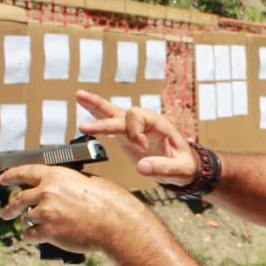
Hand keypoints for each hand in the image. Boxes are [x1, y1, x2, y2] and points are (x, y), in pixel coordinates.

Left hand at [0, 164, 149, 252]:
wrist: (118, 224)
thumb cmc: (112, 203)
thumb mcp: (91, 182)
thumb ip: (71, 183)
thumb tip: (64, 189)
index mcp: (57, 176)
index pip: (26, 172)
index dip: (11, 175)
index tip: (3, 179)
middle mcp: (47, 192)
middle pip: (19, 199)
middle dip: (11, 207)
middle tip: (8, 212)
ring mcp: (45, 212)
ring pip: (26, 218)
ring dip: (30, 222)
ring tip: (36, 226)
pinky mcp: (48, 232)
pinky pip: (31, 235)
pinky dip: (34, 236)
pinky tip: (40, 237)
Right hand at [76, 89, 199, 185]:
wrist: (186, 167)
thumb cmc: (186, 166)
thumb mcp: (181, 169)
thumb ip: (164, 168)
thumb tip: (142, 168)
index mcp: (159, 124)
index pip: (138, 118)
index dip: (135, 133)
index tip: (142, 149)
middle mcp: (145, 122)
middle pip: (122, 113)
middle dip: (104, 121)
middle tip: (85, 128)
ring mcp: (135, 129)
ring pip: (114, 114)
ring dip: (96, 107)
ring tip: (79, 95)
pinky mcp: (127, 137)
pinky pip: (110, 124)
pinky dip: (97, 116)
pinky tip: (83, 104)